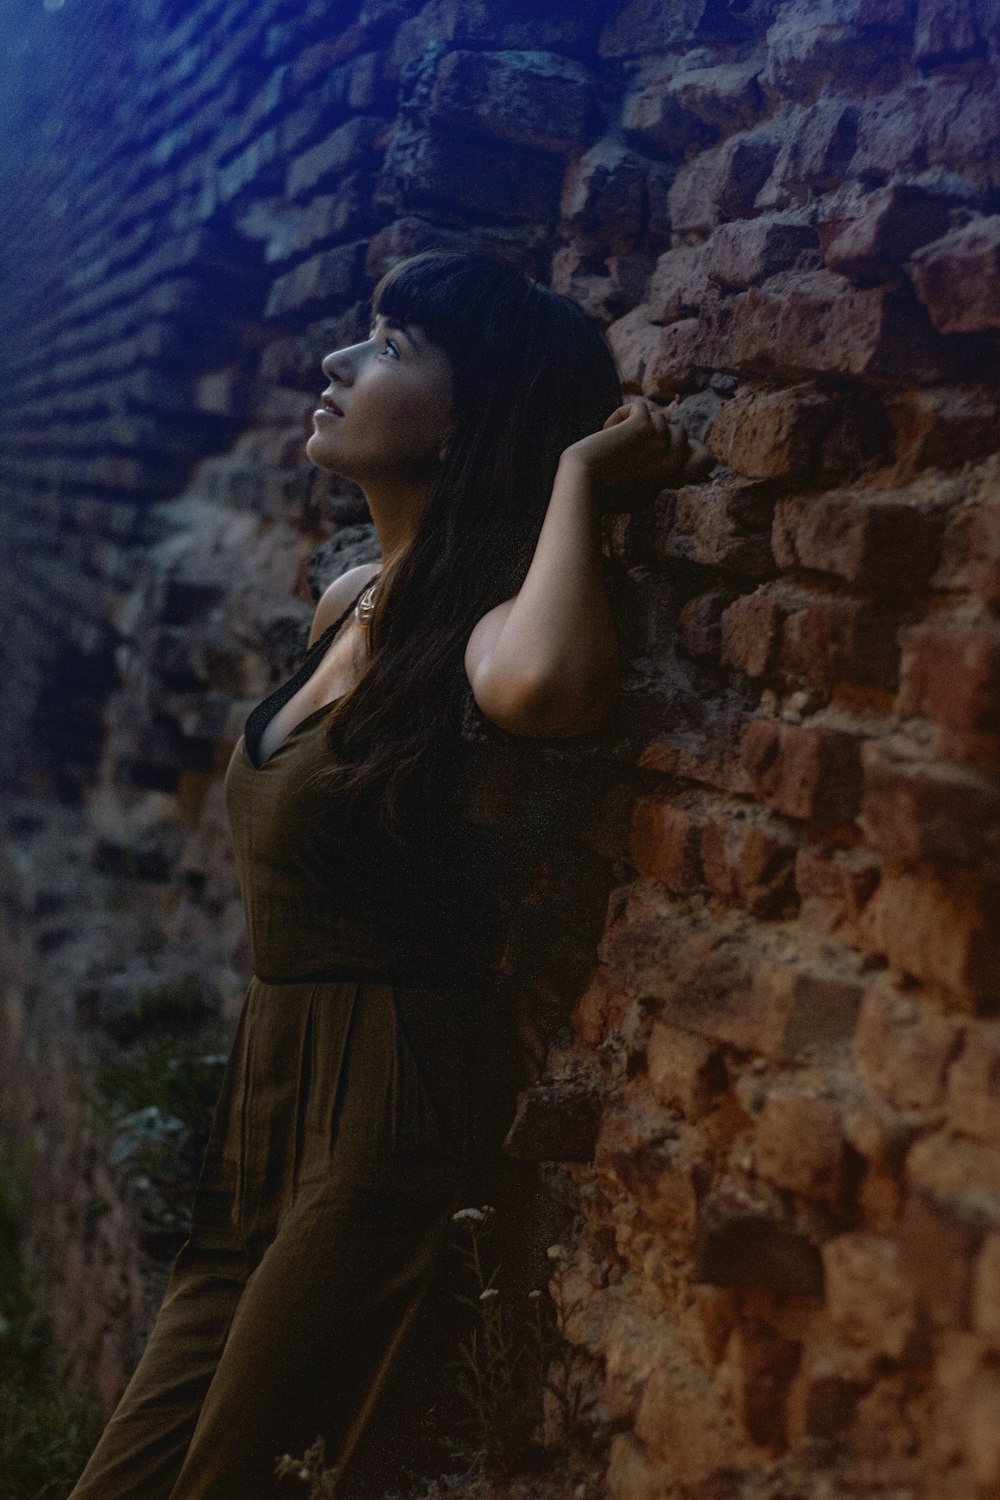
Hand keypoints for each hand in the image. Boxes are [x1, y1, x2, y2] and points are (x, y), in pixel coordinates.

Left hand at [559, 397, 713, 504]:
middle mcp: (673, 458)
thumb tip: (671, 463)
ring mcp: (659, 440)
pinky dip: (621, 416)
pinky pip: (639, 407)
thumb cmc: (607, 494)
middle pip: (679, 432)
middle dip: (656, 436)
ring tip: (617, 441)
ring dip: (638, 425)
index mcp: (675, 476)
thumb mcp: (642, 495)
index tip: (668, 454)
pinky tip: (608, 430)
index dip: (692, 451)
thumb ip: (660, 478)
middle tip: (629, 447)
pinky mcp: (641, 425)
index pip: (706, 458)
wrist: (582, 486)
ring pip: (659, 417)